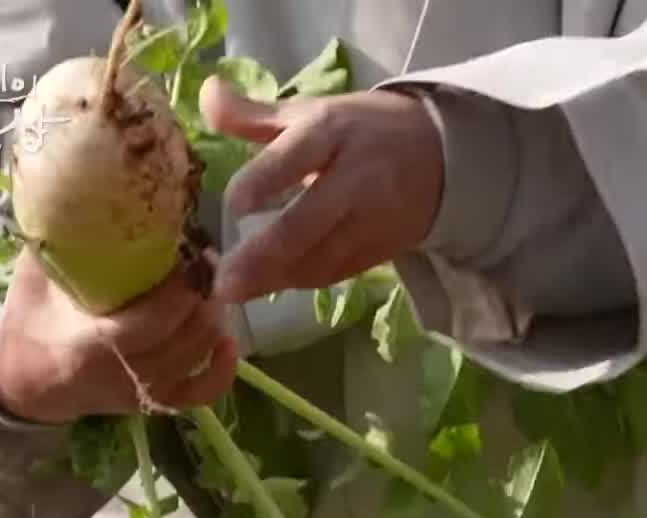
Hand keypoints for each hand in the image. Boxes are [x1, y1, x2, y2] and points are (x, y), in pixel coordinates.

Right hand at [0, 246, 240, 423]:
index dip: (180, 290)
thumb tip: (80, 188)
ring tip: (212, 284)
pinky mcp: (158, 402)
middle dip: (203, 296)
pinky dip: (223, 368)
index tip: (194, 252)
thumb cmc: (28, 325)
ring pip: (198, 356)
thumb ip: (57, 244)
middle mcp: (126, 373)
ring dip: (213, 319)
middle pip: (185, 337)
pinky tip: (229, 339)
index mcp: (92, 345)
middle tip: (209, 259)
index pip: (152, 322)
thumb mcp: (32, 281)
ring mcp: (146, 392)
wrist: (25, 385)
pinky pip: (203, 392)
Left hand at [201, 76, 444, 303]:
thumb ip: (253, 114)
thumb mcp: (311, 112)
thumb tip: (205, 96)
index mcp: (331, 133)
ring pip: (320, 258)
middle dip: (263, 256)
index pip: (294, 158)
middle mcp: (353, 179)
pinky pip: (336, 272)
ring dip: (277, 278)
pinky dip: (301, 281)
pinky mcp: (381, 249)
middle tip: (224, 283)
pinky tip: (272, 285)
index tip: (235, 206)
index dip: (263, 182)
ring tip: (237, 291)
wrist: (441, 156)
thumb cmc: (362, 130)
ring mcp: (370, 220)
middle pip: (306, 223)